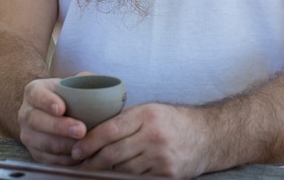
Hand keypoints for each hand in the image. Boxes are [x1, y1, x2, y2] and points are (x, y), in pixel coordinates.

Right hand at [18, 77, 87, 164]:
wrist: (57, 113)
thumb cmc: (68, 96)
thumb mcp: (72, 83)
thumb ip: (83, 80)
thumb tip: (96, 85)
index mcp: (33, 92)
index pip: (36, 95)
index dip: (47, 102)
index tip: (62, 108)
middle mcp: (26, 113)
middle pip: (37, 121)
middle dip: (59, 127)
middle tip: (80, 130)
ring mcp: (28, 134)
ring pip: (41, 142)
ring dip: (63, 145)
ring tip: (82, 144)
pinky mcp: (34, 152)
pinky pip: (46, 159)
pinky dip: (62, 158)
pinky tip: (77, 154)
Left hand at [71, 103, 210, 177]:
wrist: (206, 136)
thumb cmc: (173, 121)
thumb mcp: (151, 111)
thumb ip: (127, 121)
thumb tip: (95, 133)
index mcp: (147, 115)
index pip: (110, 129)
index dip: (90, 142)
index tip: (76, 149)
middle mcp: (154, 136)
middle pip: (113, 153)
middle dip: (93, 161)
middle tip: (80, 164)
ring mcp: (161, 157)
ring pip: (123, 169)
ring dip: (108, 170)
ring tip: (98, 168)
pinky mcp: (167, 175)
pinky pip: (138, 178)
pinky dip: (127, 176)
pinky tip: (120, 174)